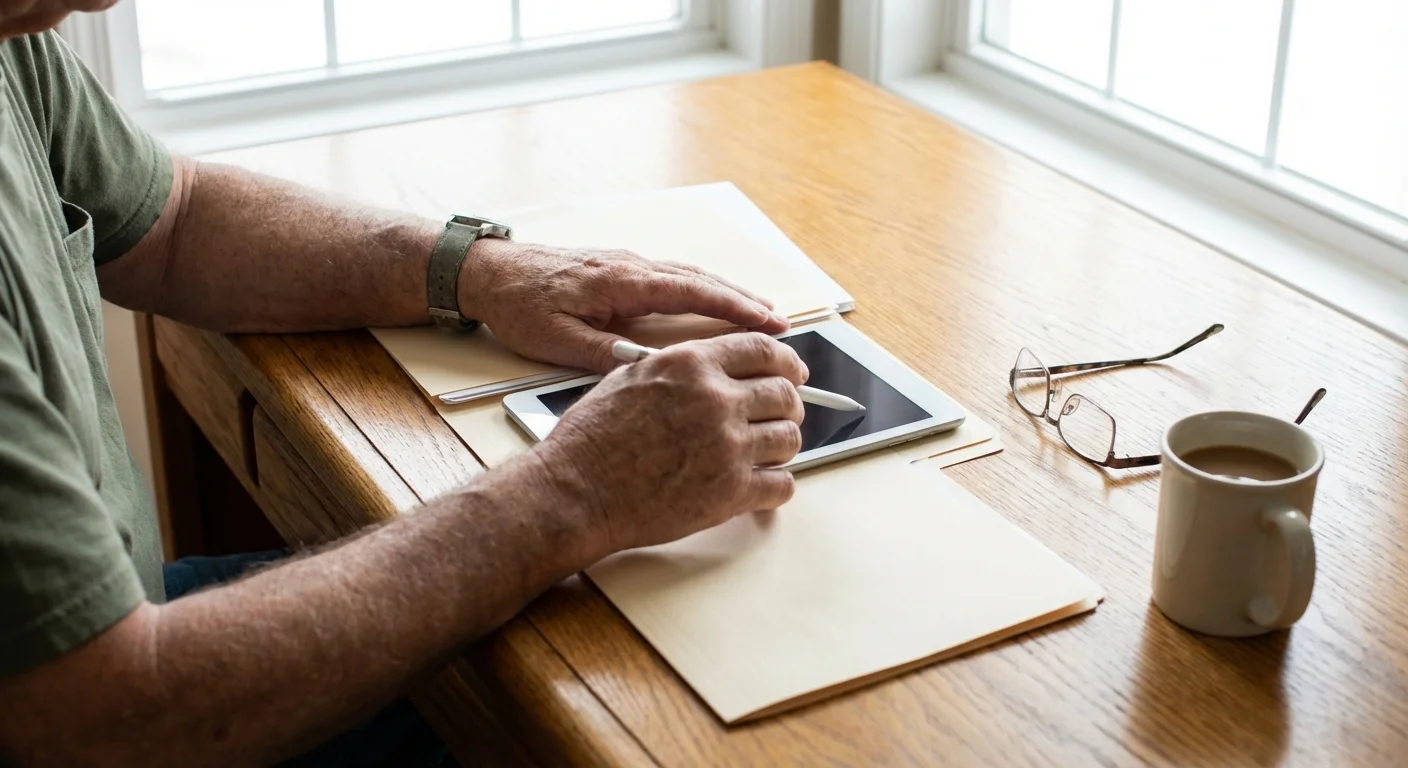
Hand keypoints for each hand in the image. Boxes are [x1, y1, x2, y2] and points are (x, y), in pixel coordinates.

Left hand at [457, 238, 790, 371]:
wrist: (486, 273)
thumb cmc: (518, 305)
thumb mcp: (557, 341)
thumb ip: (606, 356)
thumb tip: (647, 371)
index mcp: (622, 281)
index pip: (693, 294)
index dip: (736, 309)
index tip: (770, 321)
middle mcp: (631, 266)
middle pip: (702, 280)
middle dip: (745, 300)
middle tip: (782, 322)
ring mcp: (627, 264)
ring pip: (689, 276)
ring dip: (727, 293)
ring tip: (760, 312)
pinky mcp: (618, 269)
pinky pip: (673, 276)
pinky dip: (702, 289)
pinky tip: (711, 300)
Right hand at [534, 333, 808, 554]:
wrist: (575, 491)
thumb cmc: (591, 439)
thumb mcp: (630, 376)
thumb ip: (679, 368)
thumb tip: (714, 368)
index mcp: (692, 365)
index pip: (764, 350)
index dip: (787, 362)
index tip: (793, 373)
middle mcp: (716, 400)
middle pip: (784, 394)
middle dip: (789, 405)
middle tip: (783, 416)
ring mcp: (727, 447)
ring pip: (789, 439)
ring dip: (783, 445)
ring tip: (768, 453)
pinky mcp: (729, 493)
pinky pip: (782, 486)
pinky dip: (777, 487)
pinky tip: (762, 486)